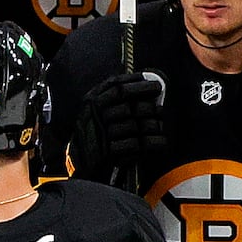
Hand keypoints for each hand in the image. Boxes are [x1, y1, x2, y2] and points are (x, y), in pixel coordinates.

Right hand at [66, 71, 166, 192]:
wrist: (80, 159)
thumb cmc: (95, 129)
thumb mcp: (96, 106)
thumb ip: (113, 94)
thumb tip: (144, 82)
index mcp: (92, 100)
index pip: (117, 87)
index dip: (140, 86)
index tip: (156, 86)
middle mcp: (95, 115)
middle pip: (129, 107)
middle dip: (149, 107)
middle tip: (160, 109)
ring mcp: (101, 134)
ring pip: (135, 126)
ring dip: (152, 125)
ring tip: (159, 125)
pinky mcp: (108, 153)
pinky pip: (136, 145)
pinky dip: (151, 143)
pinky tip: (161, 141)